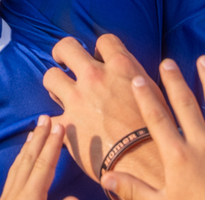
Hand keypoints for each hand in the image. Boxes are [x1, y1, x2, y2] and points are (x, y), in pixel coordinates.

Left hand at [0, 116, 74, 199]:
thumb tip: (74, 195)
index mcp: (31, 197)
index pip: (44, 165)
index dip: (52, 145)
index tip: (60, 126)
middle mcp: (17, 192)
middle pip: (29, 160)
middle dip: (38, 138)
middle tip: (44, 117)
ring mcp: (7, 196)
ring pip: (17, 167)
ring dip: (26, 148)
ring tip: (32, 133)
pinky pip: (11, 177)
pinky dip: (17, 164)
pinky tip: (19, 161)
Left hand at [44, 35, 159, 183]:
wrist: (147, 163)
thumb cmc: (156, 131)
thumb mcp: (153, 93)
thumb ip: (135, 77)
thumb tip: (131, 73)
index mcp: (120, 67)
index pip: (104, 40)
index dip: (100, 49)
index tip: (99, 59)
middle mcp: (95, 77)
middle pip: (67, 47)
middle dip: (63, 53)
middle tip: (64, 61)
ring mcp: (78, 100)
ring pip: (50, 77)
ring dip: (55, 85)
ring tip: (61, 94)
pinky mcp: (67, 126)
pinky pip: (48, 118)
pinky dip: (51, 123)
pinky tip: (57, 127)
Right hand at [103, 57, 204, 199]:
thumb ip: (133, 190)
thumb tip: (105, 177)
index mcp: (178, 158)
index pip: (157, 120)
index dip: (146, 97)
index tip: (137, 78)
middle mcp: (203, 147)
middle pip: (186, 105)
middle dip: (175, 81)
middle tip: (167, 62)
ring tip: (203, 60)